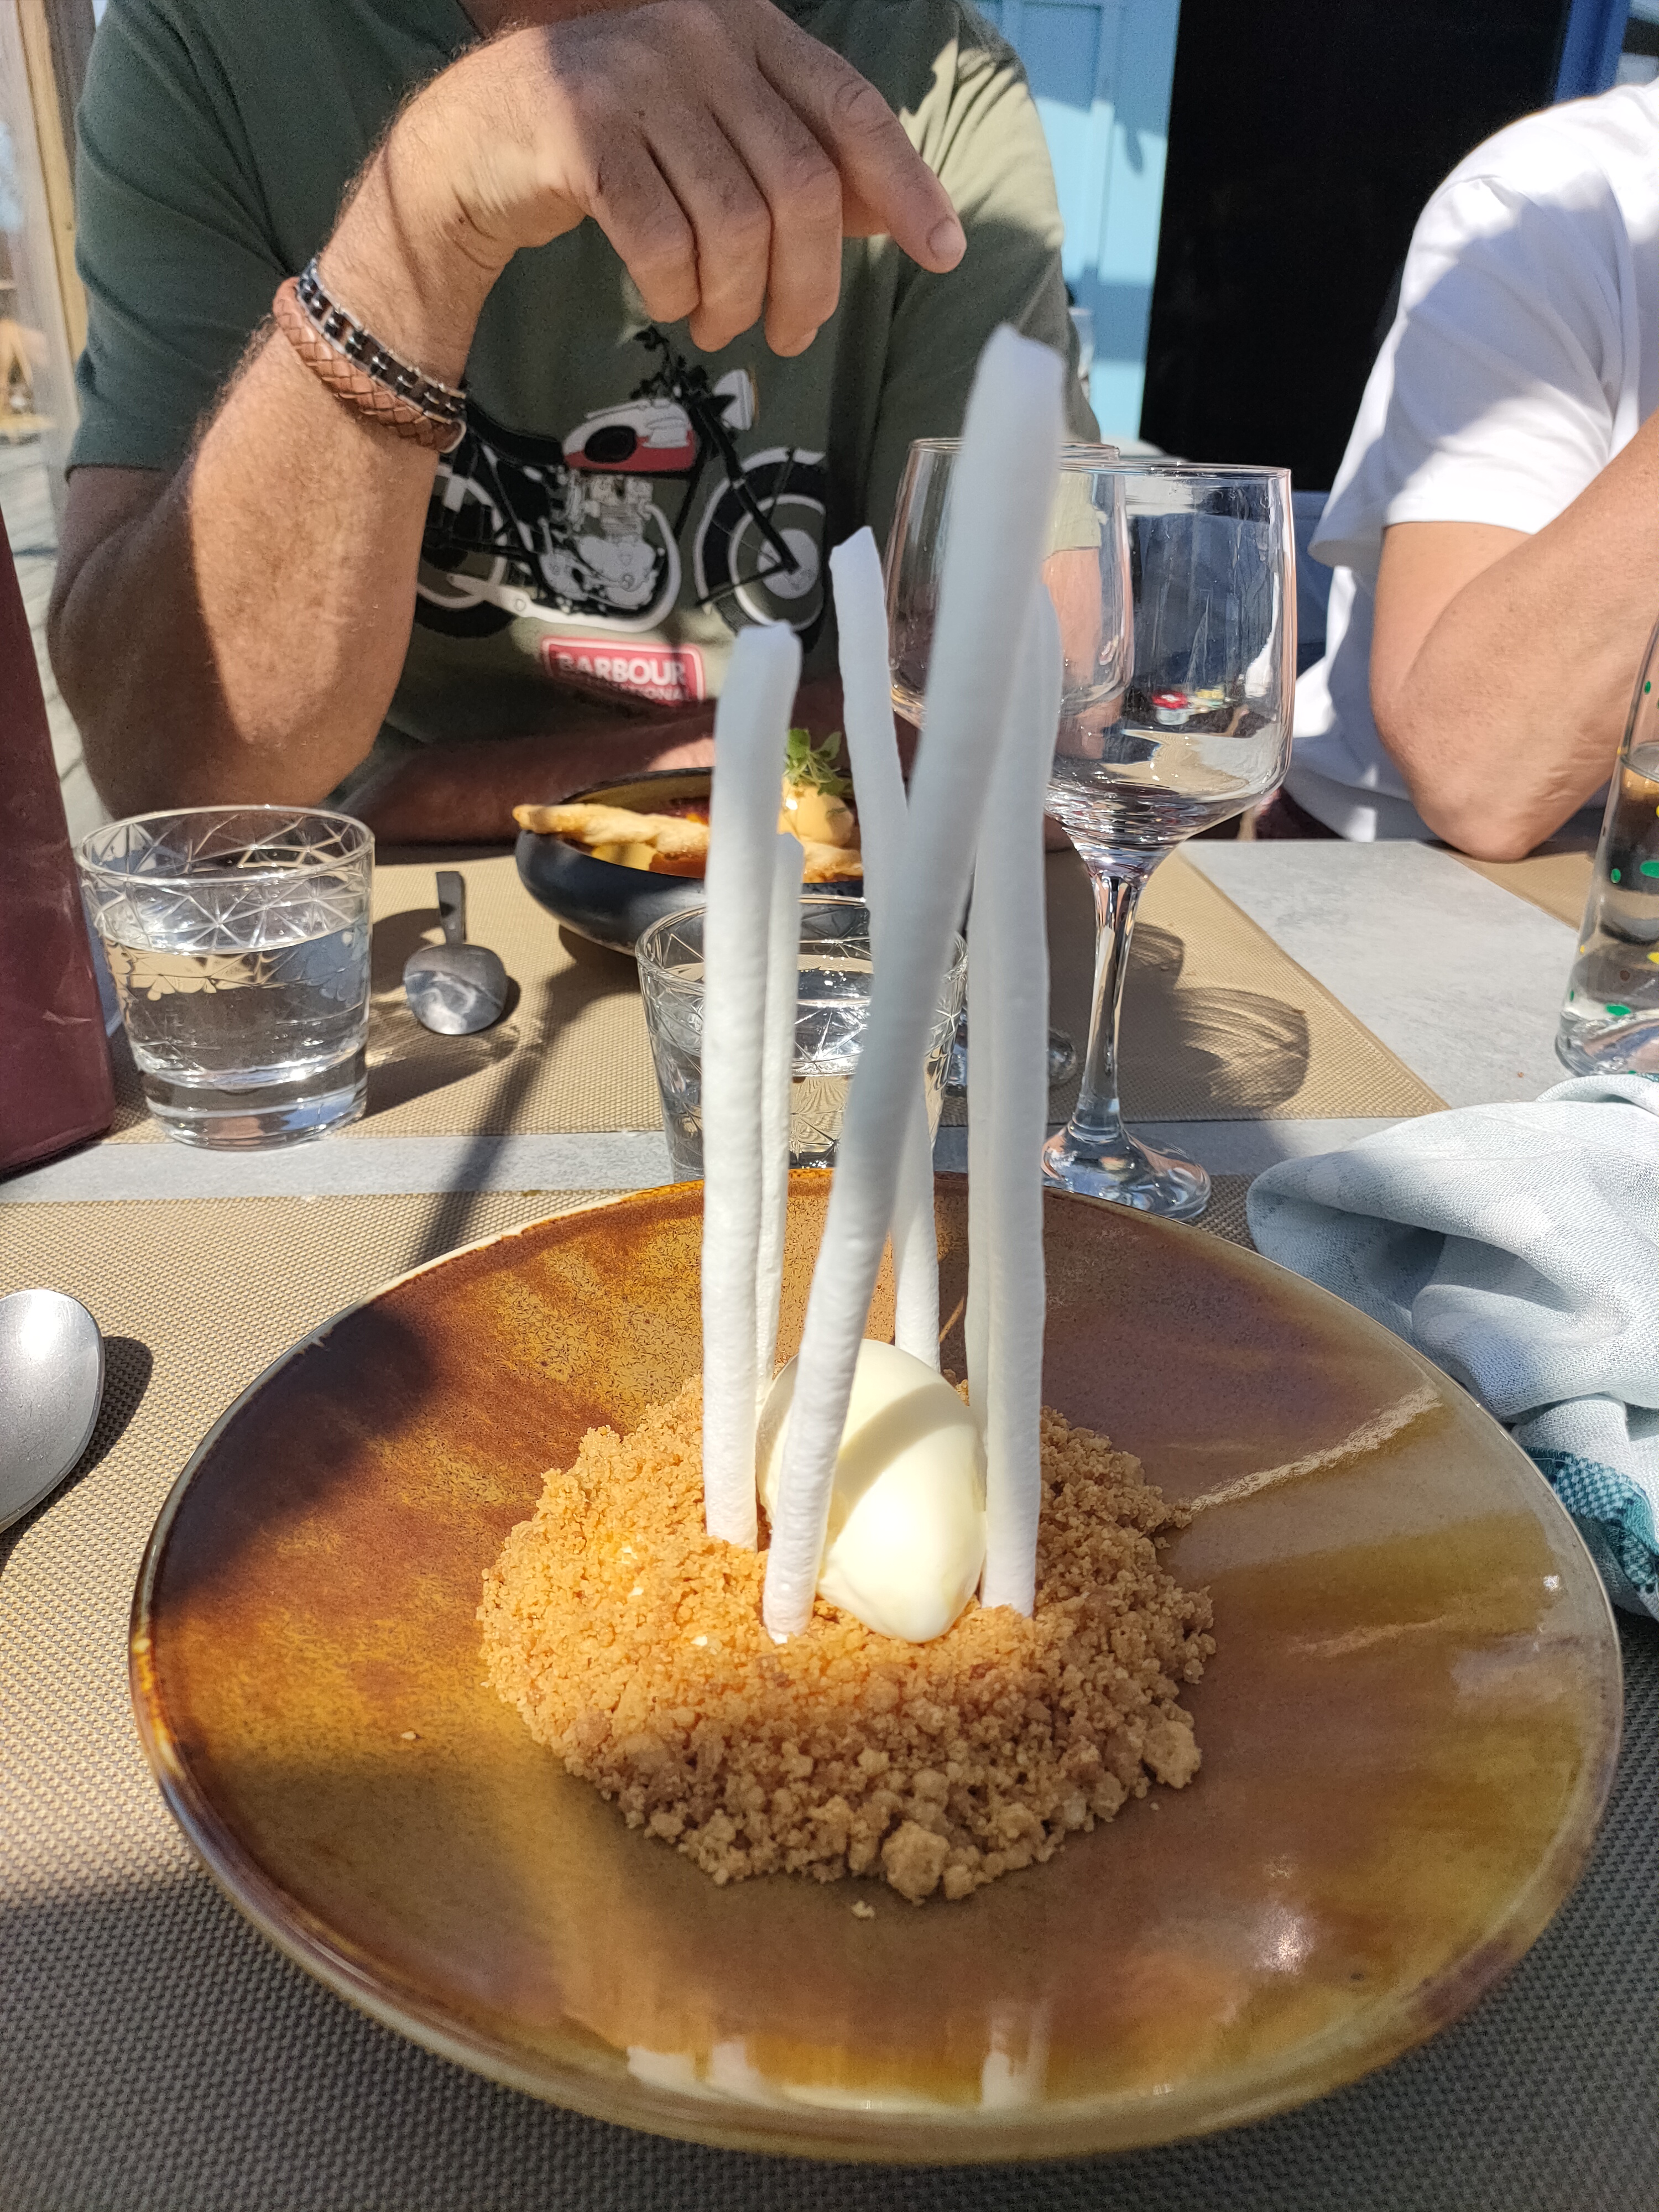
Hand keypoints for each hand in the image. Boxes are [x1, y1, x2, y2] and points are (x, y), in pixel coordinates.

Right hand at [373, 0, 965, 358]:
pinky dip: (673, 291)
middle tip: (786, 337)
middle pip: (800, 187)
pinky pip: (660, 240)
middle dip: (806, 284)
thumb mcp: (715, 142)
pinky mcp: (579, 132)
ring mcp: (636, 76)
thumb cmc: (613, 150)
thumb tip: (895, 213)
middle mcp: (698, 36)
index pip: (850, 111)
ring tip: (718, 325)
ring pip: (734, 223)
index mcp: (746, 30)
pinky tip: (667, 302)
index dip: (905, 186)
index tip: (944, 250)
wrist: (474, 145)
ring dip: (736, 300)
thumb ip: (800, 165)